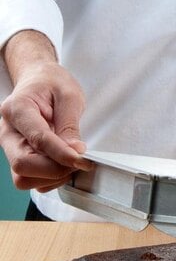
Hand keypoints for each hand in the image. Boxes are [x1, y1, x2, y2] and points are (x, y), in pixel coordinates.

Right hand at [0, 30, 92, 191]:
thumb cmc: (53, 84)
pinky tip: (63, 165)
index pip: (37, 139)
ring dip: (52, 177)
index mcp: (18, 109)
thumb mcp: (69, 96)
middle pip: (22, 165)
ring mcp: (12, 147)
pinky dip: (49, 180)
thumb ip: (70, 124)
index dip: (61, 154)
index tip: (81, 159)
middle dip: (54, 169)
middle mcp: (9, 132)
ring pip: (23, 178)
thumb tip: (74, 151)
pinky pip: (30, 180)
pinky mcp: (20, 156)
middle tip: (79, 161)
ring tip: (71, 162)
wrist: (40, 80)